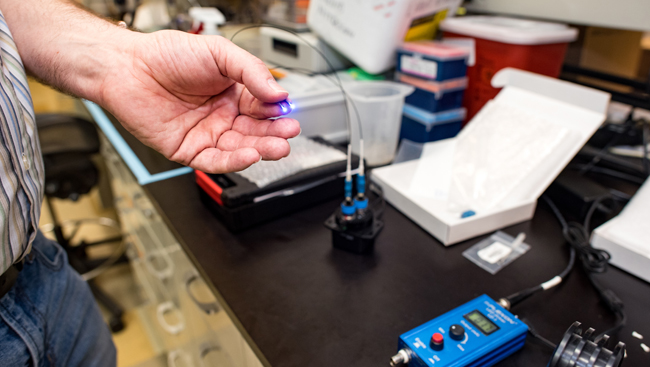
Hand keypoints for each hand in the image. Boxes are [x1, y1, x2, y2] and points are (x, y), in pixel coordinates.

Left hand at [99, 30, 299, 172]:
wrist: (127, 67)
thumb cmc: (166, 55)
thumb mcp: (219, 52)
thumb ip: (251, 71)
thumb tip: (279, 92)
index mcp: (232, 92)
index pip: (262, 106)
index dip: (276, 111)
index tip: (288, 111)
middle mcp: (221, 115)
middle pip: (256, 131)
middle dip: (274, 134)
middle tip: (289, 133)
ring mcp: (206, 134)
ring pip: (240, 149)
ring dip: (261, 150)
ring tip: (278, 147)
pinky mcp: (188, 150)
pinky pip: (215, 161)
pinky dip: (234, 161)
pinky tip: (250, 155)